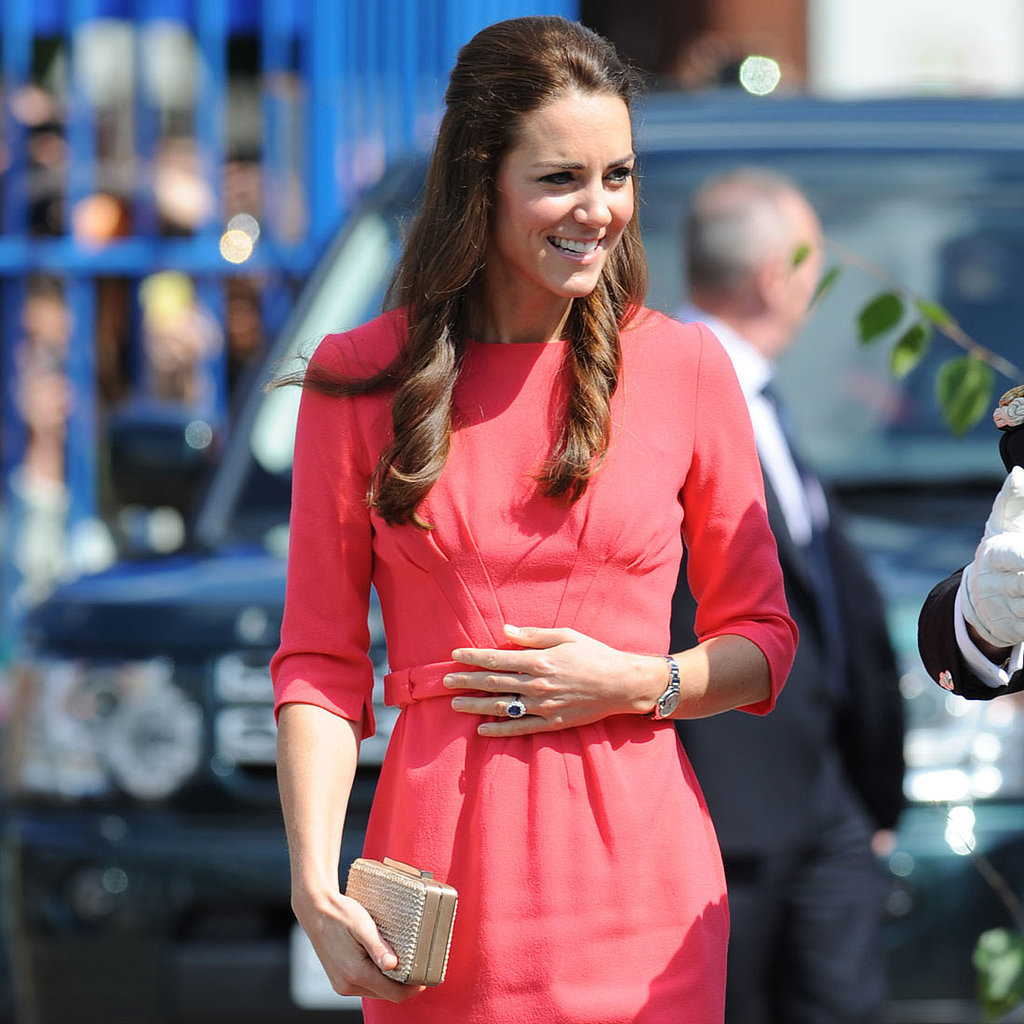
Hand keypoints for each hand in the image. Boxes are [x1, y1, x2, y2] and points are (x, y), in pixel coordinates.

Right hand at [292, 888, 424, 1002]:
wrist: (315, 909)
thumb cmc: (340, 913)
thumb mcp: (363, 926)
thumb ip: (378, 947)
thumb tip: (393, 966)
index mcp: (356, 973)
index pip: (393, 994)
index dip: (413, 988)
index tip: (426, 978)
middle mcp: (347, 985)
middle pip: (386, 994)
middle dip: (404, 985)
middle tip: (418, 967)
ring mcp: (342, 984)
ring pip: (375, 990)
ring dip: (390, 981)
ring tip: (404, 961)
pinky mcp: (340, 979)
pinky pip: (365, 984)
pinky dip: (377, 977)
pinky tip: (384, 961)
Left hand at [443, 624, 665, 734]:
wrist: (621, 684)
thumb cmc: (594, 654)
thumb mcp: (564, 635)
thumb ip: (532, 635)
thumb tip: (505, 630)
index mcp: (539, 660)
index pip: (497, 658)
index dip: (473, 656)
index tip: (455, 655)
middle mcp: (537, 684)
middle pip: (493, 682)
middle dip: (467, 681)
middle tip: (446, 682)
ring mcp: (543, 706)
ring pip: (501, 707)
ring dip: (476, 706)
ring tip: (456, 704)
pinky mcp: (552, 723)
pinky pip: (520, 728)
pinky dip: (499, 730)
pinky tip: (482, 729)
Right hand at [961, 466, 1023, 647]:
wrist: (981, 597)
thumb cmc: (1002, 550)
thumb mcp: (1003, 524)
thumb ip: (1013, 499)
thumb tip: (1018, 473)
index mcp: (994, 555)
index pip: (1010, 556)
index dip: (1022, 558)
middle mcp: (995, 583)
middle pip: (1021, 585)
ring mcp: (1003, 608)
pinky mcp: (1012, 628)